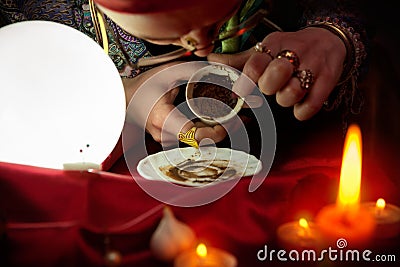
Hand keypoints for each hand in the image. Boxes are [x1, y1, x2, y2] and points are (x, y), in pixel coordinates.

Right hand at [124, 62, 227, 146]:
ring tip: (237, 119)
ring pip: (199, 142)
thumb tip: (219, 69)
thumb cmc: (144, 86)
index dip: (214, 132)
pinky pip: (193, 139)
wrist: (126, 98)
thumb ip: (193, 70)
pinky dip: (209, 131)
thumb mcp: (169, 72)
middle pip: (201, 141)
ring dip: (219, 132)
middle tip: (242, 118)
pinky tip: (222, 122)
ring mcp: (167, 139)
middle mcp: (166, 134)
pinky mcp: (170, 139)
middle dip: (224, 130)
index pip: (194, 135)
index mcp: (164, 118)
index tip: (228, 121)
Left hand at [208, 27, 345, 119]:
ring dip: (286, 99)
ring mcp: (313, 65)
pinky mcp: (328, 80)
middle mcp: (295, 52)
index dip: (246, 81)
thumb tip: (211, 60)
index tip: (241, 91)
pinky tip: (299, 106)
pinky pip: (311, 105)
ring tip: (286, 93)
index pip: (255, 63)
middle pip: (276, 75)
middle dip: (269, 88)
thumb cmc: (290, 49)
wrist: (328, 40)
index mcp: (274, 44)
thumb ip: (239, 60)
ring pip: (293, 91)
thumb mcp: (266, 50)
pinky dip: (301, 111)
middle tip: (270, 89)